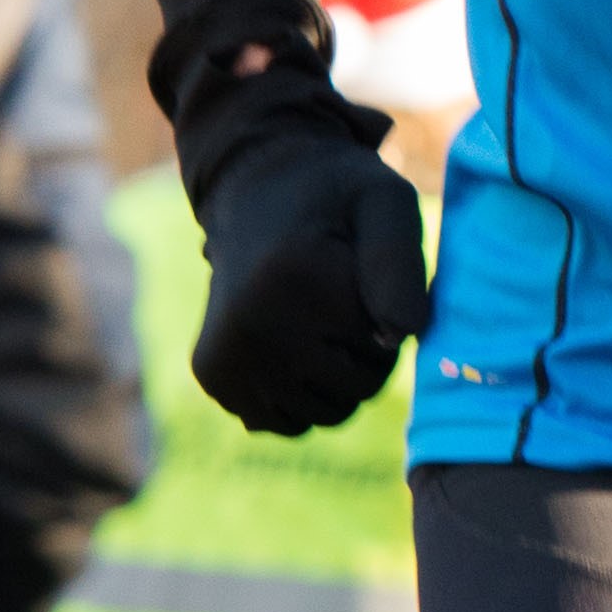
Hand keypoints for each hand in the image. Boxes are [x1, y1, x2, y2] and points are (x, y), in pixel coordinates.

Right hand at [189, 116, 427, 435]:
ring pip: (325, 414)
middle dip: (373, 354)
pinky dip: (304, 397)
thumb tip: (400, 336)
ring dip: (341, 380)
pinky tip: (296, 348)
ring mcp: (224, 357)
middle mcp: (249, 325)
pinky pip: (285, 422)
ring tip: (325, 323)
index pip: (386, 344)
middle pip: (357, 387)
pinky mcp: (212, 376)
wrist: (258, 190)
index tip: (372, 278)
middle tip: (353, 304)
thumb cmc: (336, 198)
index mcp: (297, 278)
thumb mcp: (385, 202)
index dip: (395, 316)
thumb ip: (399, 263)